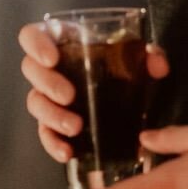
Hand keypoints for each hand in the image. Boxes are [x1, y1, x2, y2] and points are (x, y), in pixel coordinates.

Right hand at [18, 24, 169, 163]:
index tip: (52, 58)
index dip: (36, 44)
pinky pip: (45, 133)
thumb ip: (149, 56)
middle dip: (48, 84)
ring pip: (35, 103)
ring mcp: (49, 97)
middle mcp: (50, 69)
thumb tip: (156, 64)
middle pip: (31, 70)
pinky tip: (67, 152)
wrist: (131, 103)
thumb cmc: (123, 70)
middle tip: (69, 96)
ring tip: (74, 127)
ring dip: (52, 115)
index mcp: (63, 44)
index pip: (33, 36)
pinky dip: (53, 143)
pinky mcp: (54, 124)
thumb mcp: (137, 60)